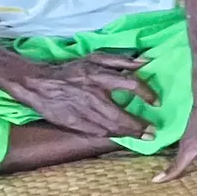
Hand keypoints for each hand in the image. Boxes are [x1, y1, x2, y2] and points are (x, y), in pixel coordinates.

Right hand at [9, 52, 157, 138]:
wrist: (39, 84)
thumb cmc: (72, 70)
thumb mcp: (95, 58)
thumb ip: (121, 60)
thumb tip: (145, 62)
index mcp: (100, 76)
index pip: (131, 84)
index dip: (147, 93)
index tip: (157, 102)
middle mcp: (93, 96)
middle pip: (120, 115)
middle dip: (139, 126)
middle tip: (153, 132)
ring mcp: (82, 111)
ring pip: (109, 127)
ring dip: (128, 134)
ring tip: (143, 137)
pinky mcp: (73, 123)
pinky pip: (96, 132)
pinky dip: (111, 135)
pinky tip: (121, 137)